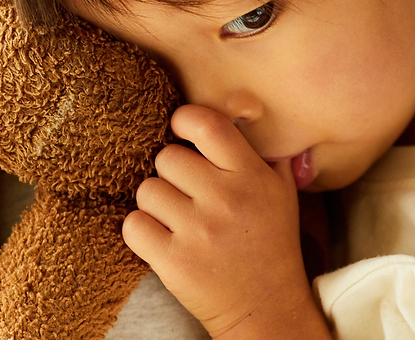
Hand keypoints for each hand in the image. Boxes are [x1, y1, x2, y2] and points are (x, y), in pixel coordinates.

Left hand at [123, 105, 329, 338]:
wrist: (267, 308)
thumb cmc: (269, 243)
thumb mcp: (281, 192)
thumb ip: (262, 151)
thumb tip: (241, 107)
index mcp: (252, 175)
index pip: (206, 124)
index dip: (184, 121)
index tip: (181, 132)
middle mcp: (227, 199)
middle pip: (166, 157)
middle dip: (171, 175)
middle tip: (189, 196)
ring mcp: (199, 231)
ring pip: (146, 190)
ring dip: (156, 204)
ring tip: (179, 221)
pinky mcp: (174, 261)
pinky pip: (133, 224)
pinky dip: (141, 231)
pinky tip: (163, 240)